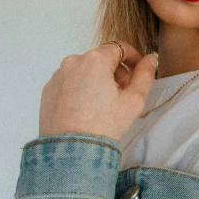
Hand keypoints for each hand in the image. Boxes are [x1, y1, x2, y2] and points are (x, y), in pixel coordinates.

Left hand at [38, 42, 157, 143]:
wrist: (71, 151)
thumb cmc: (104, 126)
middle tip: (123, 94)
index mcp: (95, 60)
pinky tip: (86, 108)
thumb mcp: (133, 100)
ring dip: (97, 79)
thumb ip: (145, 74)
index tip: (139, 69)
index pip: (119, 47)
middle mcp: (73, 61)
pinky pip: (70, 81)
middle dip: (115, 71)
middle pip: (101, 58)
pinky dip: (80, 88)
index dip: (133, 56)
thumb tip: (150, 59)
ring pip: (85, 69)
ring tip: (103, 104)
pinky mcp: (48, 89)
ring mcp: (58, 75)